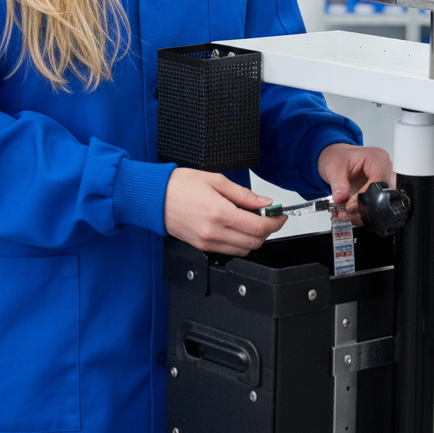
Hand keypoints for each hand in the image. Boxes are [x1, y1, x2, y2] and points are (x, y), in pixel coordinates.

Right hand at [164, 168, 286, 255]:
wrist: (154, 197)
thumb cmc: (179, 185)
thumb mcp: (216, 180)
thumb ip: (243, 194)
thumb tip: (264, 203)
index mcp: (219, 212)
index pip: (258, 227)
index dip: (274, 222)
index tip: (279, 215)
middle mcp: (214, 232)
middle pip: (254, 242)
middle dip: (267, 230)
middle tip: (268, 217)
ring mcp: (207, 243)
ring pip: (244, 250)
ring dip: (254, 238)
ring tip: (251, 221)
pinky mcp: (202, 247)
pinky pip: (229, 252)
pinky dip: (239, 242)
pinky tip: (236, 228)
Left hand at [317, 143, 394, 223]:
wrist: (334, 159)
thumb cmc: (337, 157)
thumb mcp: (333, 168)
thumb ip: (338, 184)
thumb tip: (340, 198)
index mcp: (377, 158)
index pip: (378, 181)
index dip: (364, 197)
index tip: (349, 205)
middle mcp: (385, 171)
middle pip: (381, 196)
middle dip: (362, 208)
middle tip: (346, 212)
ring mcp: (382, 184)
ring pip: (379, 205)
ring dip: (361, 214)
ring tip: (344, 214)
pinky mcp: (377, 195)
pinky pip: (373, 208)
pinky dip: (360, 214)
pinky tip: (348, 214)